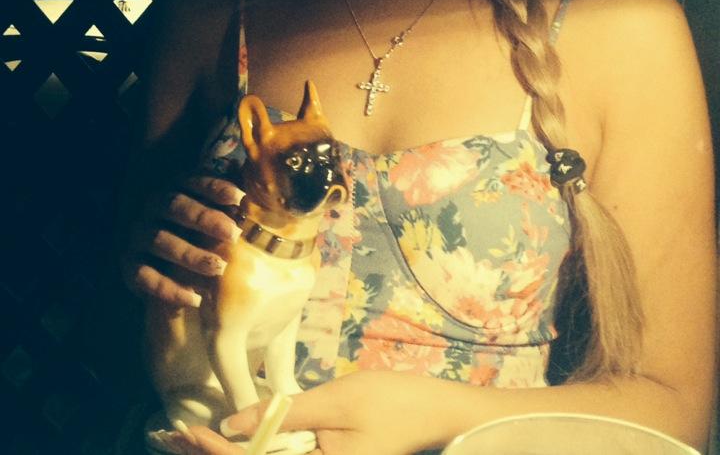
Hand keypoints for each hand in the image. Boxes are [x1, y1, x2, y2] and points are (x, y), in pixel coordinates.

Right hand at [121, 174, 242, 307]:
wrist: (164, 268)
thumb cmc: (199, 234)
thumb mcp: (215, 215)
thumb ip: (230, 201)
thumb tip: (251, 180)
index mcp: (175, 188)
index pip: (193, 181)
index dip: (216, 187)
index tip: (240, 197)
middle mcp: (152, 207)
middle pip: (175, 206)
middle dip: (205, 218)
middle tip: (234, 234)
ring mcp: (138, 235)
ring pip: (160, 240)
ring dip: (190, 254)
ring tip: (219, 267)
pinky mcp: (128, 265)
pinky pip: (144, 276)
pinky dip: (169, 288)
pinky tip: (195, 298)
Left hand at [159, 372, 458, 454]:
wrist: (439, 415)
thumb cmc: (392, 403)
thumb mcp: (337, 401)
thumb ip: (284, 414)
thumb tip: (231, 426)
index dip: (210, 452)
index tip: (180, 434)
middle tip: (170, 438)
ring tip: (190, 439)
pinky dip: (256, 451)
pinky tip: (237, 440)